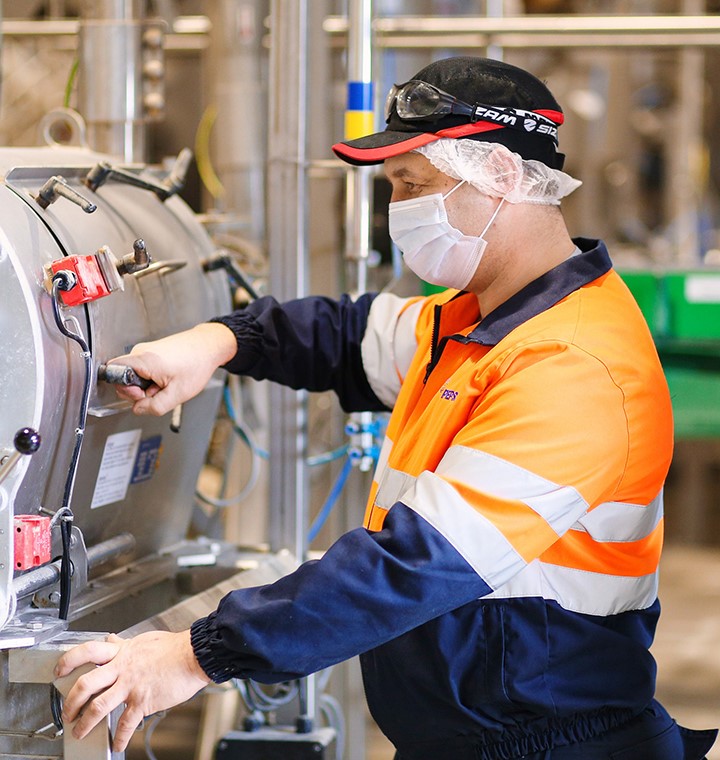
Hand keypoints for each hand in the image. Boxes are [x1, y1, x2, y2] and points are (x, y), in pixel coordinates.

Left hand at [54, 630, 211, 751]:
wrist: (193, 656)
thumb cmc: (173, 648)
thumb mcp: (143, 640)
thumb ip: (124, 644)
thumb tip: (111, 639)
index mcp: (121, 652)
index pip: (87, 651)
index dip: (69, 661)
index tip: (59, 670)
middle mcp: (122, 668)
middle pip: (85, 684)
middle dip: (71, 702)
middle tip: (67, 712)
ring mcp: (131, 685)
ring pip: (98, 707)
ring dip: (85, 723)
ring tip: (81, 731)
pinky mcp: (142, 701)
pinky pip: (125, 724)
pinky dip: (119, 737)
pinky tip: (117, 743)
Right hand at [107, 322, 236, 415]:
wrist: (208, 346)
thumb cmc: (197, 364)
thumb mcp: (178, 394)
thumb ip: (155, 406)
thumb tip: (138, 410)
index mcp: (143, 360)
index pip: (112, 373)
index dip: (125, 390)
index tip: (141, 394)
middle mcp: (140, 352)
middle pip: (123, 378)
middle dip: (139, 391)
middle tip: (159, 391)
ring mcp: (145, 351)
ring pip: (134, 376)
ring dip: (148, 386)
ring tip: (167, 384)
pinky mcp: (151, 353)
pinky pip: (143, 371)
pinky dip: (153, 379)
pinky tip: (168, 378)